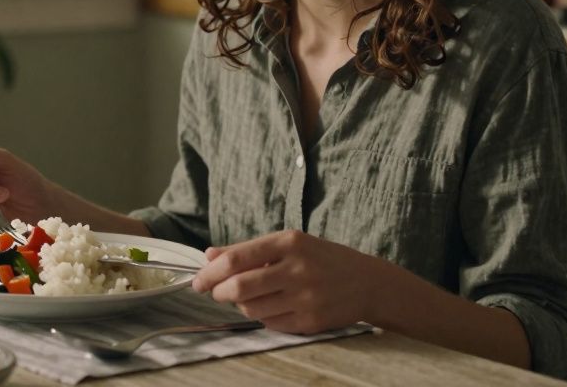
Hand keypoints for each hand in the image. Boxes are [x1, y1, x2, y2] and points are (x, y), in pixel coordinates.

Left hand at [191, 230, 389, 333]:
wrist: (367, 282)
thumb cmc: (320, 258)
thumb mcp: (287, 244)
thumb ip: (247, 250)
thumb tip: (209, 255)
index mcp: (289, 243)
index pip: (237, 259)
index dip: (211, 272)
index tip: (198, 280)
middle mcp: (298, 269)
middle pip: (240, 287)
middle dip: (220, 292)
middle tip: (216, 292)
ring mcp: (306, 298)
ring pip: (252, 309)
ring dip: (240, 305)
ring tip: (247, 297)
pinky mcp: (311, 321)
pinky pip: (270, 324)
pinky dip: (261, 317)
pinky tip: (270, 306)